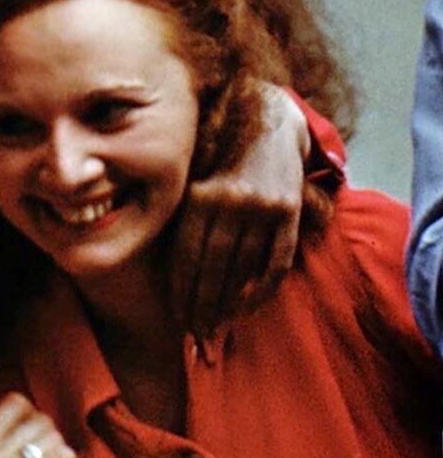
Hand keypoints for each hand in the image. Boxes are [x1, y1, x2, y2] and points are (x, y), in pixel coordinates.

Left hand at [171, 84, 306, 335]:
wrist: (270, 124)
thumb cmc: (221, 158)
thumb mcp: (196, 180)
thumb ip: (185, 219)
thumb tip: (168, 272)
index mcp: (201, 195)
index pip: (187, 255)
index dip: (181, 290)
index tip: (177, 317)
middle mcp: (231, 202)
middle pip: (213, 266)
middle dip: (202, 304)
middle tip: (195, 332)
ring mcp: (263, 208)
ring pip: (243, 267)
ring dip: (228, 302)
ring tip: (216, 327)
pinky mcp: (289, 213)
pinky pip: (274, 260)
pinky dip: (261, 288)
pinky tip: (247, 306)